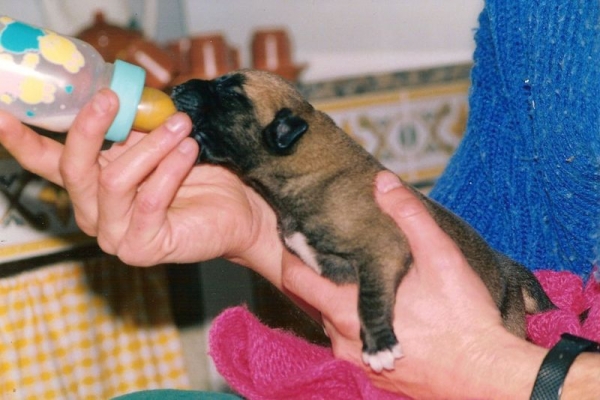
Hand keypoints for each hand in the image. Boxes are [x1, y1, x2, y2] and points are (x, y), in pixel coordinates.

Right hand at [0, 90, 282, 283]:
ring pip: (115, 180)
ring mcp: (115, 235)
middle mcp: (94, 213)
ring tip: (181, 126)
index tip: (1, 112)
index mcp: (91, 185)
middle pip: (74, 168)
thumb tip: (113, 95)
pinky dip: (170, 168)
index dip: (22, 138)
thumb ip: (130, 128)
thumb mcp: (156, 142)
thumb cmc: (198, 174)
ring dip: (150, 145)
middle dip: (91, 127)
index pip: (48, 161)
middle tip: (113, 97)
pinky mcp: (142, 248)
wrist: (237, 209)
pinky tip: (189, 151)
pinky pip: (149, 200)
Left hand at [282, 171, 545, 398]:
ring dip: (347, 303)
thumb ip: (408, 215)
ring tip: (370, 283)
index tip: (300, 235)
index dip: (294, 254)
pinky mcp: (378, 376)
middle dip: (324, 276)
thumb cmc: (464, 317)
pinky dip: (363, 326)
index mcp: (345, 311)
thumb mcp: (440, 255)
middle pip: (315, 300)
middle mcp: (344, 341)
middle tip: (343, 255)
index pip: (295, 279)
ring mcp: (360, 362)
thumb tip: (382, 181)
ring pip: (337, 323)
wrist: (488, 376)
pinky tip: (394, 314)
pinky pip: (357, 345)